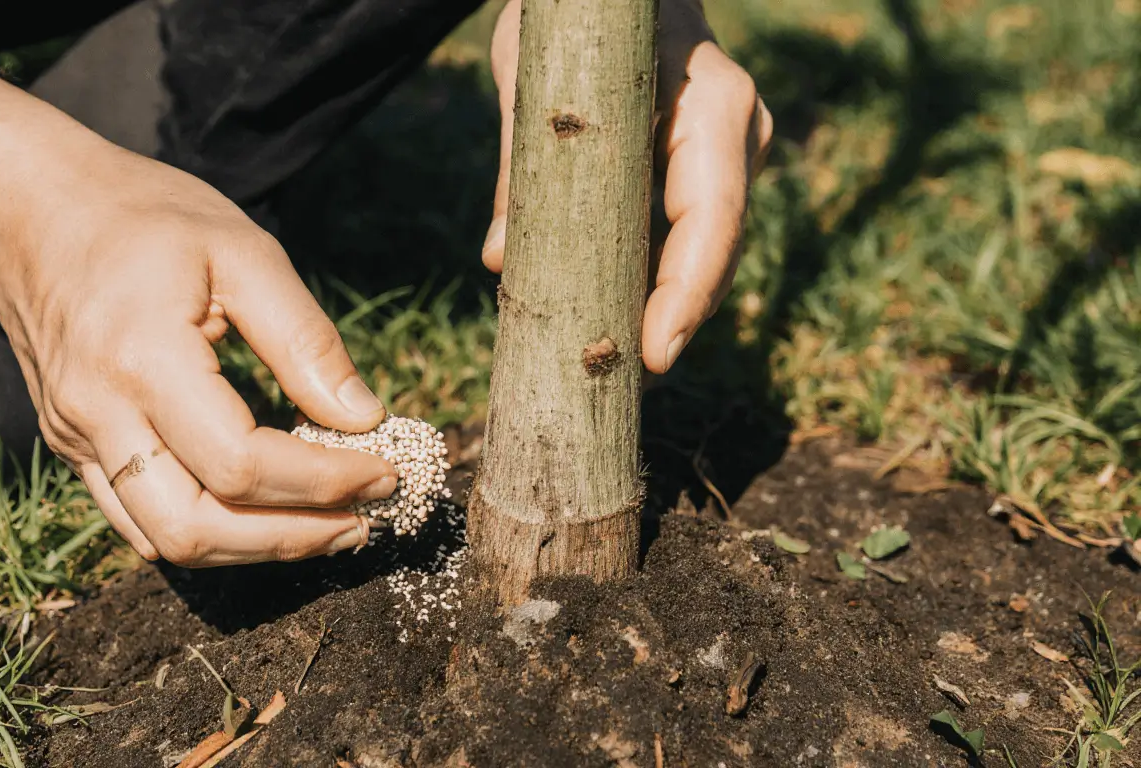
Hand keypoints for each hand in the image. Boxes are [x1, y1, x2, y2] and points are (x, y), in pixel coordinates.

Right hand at [0, 150, 397, 565]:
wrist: (31, 208)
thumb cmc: (145, 217)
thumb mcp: (243, 252)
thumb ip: (305, 340)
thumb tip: (364, 418)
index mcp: (142, 360)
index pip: (242, 464)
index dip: (324, 482)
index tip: (385, 472)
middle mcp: (98, 414)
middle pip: (196, 528)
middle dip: (292, 537)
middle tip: (364, 519)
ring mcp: (76, 438)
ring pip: (166, 541)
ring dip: (253, 549)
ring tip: (326, 527)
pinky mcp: (71, 446)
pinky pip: (136, 522)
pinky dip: (207, 534)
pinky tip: (262, 515)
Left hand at [482, 0, 772, 372]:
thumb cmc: (573, 13)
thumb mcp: (534, 72)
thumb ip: (520, 163)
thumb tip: (498, 260)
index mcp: (710, 104)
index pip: (712, 217)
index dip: (686, 295)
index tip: (653, 355)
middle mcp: (737, 133)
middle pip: (715, 252)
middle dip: (670, 323)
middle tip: (618, 389)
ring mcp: (729, 155)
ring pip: (704, 256)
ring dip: (659, 312)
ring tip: (609, 374)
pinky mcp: (704, 171)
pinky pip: (685, 240)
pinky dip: (650, 284)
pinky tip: (611, 325)